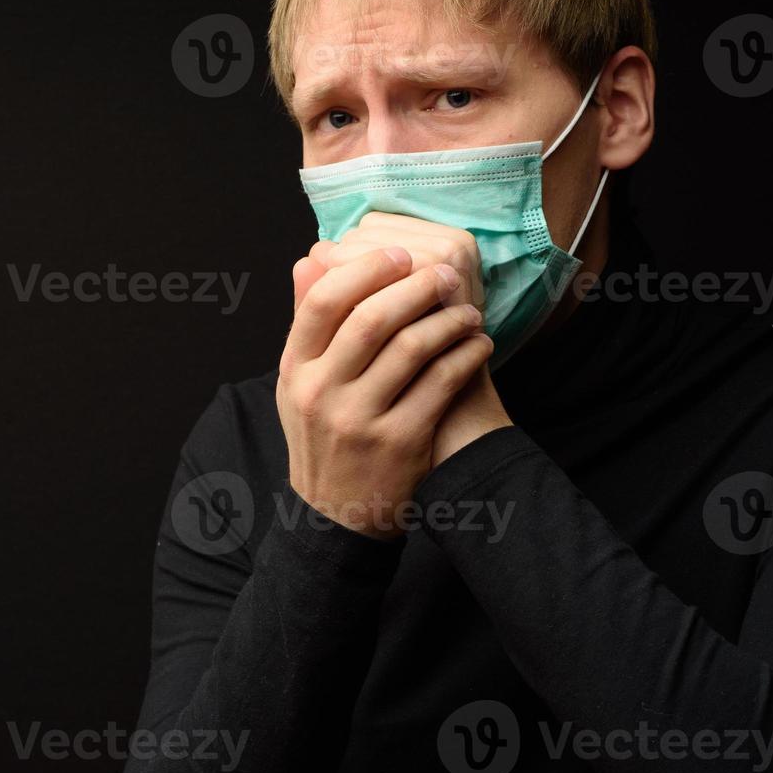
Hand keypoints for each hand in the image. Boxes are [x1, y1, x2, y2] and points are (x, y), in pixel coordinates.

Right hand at [277, 246, 492, 537]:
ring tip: (469, 312)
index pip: (324, 301)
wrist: (337, 516)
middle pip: (371, 318)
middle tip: (445, 274)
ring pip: (411, 348)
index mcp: (295, 370)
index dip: (366, 268)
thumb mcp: (298, 383)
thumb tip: (311, 259)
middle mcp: (321, 394)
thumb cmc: (323, 437)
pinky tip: (478, 345)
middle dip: (416, 287)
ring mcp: (360, 421)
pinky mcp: (400, 443)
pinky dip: (466, 356)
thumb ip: (307, 323)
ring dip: (449, 320)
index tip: (400, 255)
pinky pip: (441, 383)